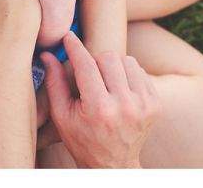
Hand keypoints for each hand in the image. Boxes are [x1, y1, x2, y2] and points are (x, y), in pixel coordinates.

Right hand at [39, 32, 161, 167]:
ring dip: (113, 65)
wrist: (114, 165)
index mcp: (99, 109)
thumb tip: (47, 55)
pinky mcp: (156, 104)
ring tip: (105, 81)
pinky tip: (119, 89)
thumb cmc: (82, 140)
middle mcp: (125, 106)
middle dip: (95, 60)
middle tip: (88, 72)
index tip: (69, 37)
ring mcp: (144, 105)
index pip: (86, 65)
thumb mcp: (61, 116)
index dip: (75, 47)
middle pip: (109, 57)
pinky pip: (140, 71)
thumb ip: (54, 83)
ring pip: (127, 60)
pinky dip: (127, 75)